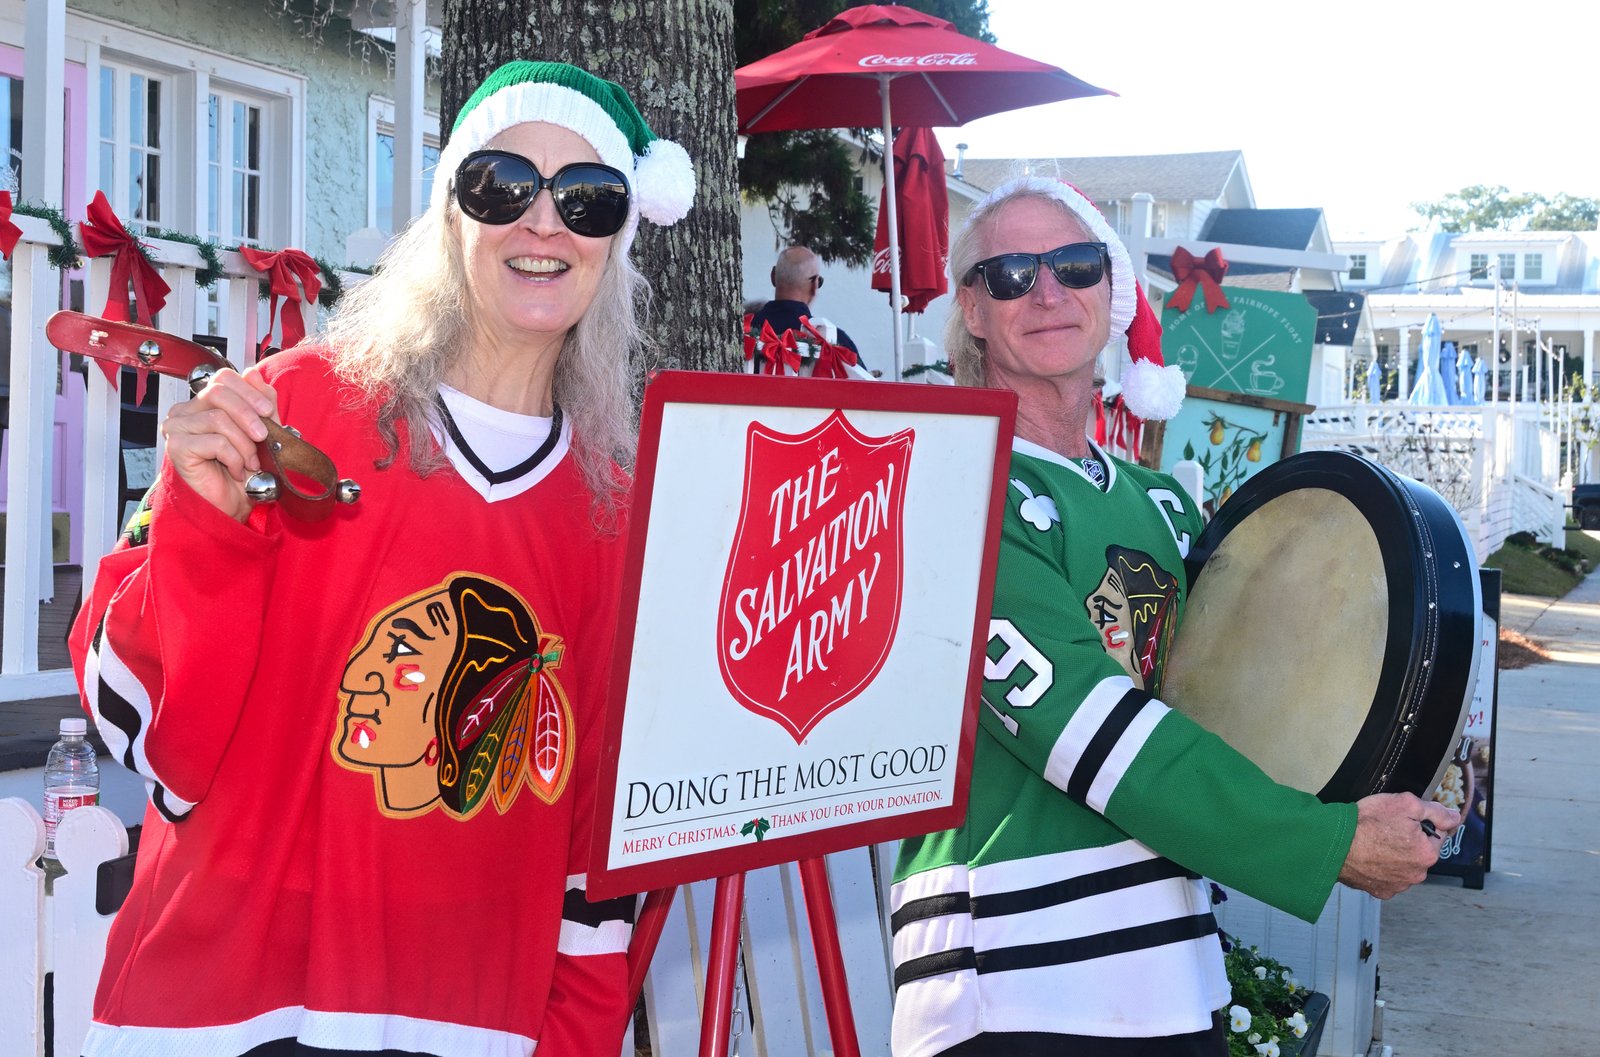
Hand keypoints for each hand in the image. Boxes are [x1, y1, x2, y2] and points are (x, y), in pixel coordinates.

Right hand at [160, 366, 278, 521]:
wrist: (230, 506)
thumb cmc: (243, 472)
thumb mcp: (262, 433)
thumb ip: (261, 404)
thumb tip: (253, 373)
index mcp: (205, 403)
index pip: (223, 378)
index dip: (249, 391)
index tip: (268, 411)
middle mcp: (186, 411)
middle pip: (218, 392)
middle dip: (249, 415)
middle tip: (263, 438)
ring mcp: (177, 428)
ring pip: (218, 418)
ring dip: (244, 444)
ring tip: (250, 463)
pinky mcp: (177, 447)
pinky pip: (214, 442)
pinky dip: (234, 458)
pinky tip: (236, 471)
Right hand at [1337, 792, 1460, 898]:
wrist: (1333, 843)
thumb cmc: (1367, 822)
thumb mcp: (1405, 803)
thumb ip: (1435, 810)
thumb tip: (1454, 817)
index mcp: (1427, 853)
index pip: (1437, 833)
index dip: (1421, 822)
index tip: (1402, 818)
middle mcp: (1417, 874)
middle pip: (1420, 851)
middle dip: (1409, 840)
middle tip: (1387, 828)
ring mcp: (1398, 885)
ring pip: (1404, 866)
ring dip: (1396, 856)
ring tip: (1375, 842)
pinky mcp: (1381, 891)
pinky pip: (1388, 877)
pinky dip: (1382, 868)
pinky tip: (1370, 857)